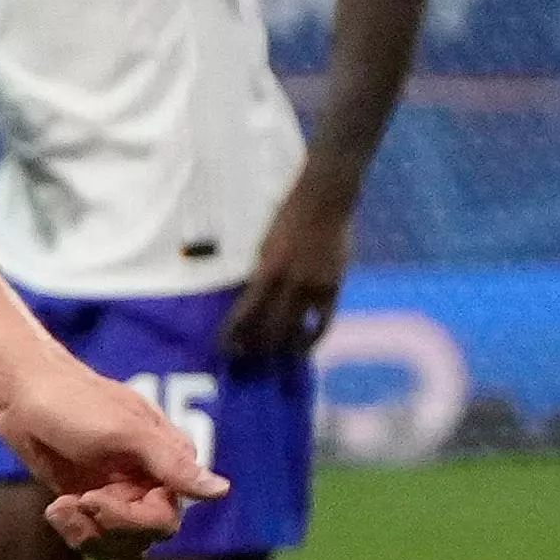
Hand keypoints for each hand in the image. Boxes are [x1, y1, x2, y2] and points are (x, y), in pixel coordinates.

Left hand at [0, 357, 226, 559]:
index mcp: (169, 463)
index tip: (92, 499)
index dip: (130, 521)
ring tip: (62, 509)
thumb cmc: (76, 403)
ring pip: (121, 546)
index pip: (166, 520)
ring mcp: (120, 495)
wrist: (23, 395)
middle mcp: (150, 483)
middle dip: (107, 528)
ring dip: (88, 535)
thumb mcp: (126, 431)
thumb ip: (171, 463)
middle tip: (78, 501)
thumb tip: (222, 491)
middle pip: (145, 538)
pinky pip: (94, 539)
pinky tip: (55, 509)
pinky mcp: (90, 503)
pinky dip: (74, 531)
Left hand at [218, 188, 353, 361]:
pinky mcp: (334, 287)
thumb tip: (251, 303)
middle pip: (270, 328)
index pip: (245, 314)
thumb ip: (260, 275)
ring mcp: (315, 287)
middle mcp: (290, 284)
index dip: (233, 334)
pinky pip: (324, 321)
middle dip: (256, 347)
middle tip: (248, 358)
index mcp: (266, 272)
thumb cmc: (287, 220)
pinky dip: (313, 338)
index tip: (224, 348)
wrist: (323, 202)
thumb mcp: (264, 247)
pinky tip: (305, 348)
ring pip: (297, 329)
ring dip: (283, 347)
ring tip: (274, 358)